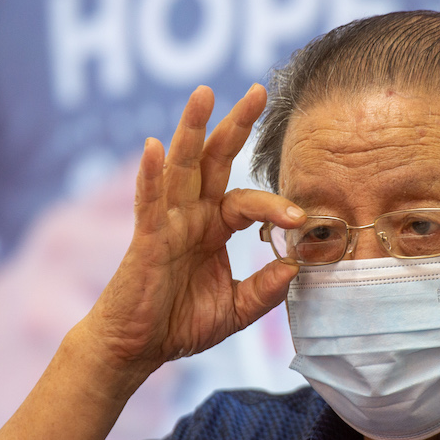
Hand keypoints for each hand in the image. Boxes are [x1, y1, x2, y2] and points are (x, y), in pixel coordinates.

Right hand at [77, 84, 302, 392]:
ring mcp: (166, 223)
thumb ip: (264, 290)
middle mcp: (191, 216)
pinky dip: (150, 175)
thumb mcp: (235, 310)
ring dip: (191, 129)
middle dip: (234, 125)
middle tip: (257, 89)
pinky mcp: (145, 240)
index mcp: (213, 227)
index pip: (249, 202)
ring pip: (180, 168)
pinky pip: (148, 203)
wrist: (136, 350)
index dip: (276, 206)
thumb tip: (296, 267)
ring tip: (204, 94)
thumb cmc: (179, 324)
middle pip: (214, 160)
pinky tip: (154, 147)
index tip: (302, 219)